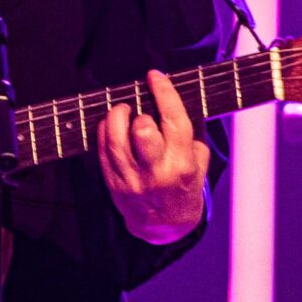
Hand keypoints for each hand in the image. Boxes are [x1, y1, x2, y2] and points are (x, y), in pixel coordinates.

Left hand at [98, 69, 209, 245]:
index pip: (173, 121)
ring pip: (116, 139)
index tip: (155, 76)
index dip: (164, 93)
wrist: (165, 225)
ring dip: (116, 116)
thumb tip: (173, 103)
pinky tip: (111, 124)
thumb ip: (190, 135)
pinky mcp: (113, 182)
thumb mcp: (199, 163)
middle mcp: (156, 172)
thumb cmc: (184, 187)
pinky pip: (102, 150)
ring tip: (122, 111)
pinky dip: (104, 131)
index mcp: (182, 164)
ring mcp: (132, 178)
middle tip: (139, 110)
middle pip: (142, 131)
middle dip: (140, 113)